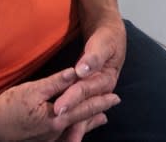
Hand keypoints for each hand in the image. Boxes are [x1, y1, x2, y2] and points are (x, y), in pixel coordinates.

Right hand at [0, 67, 118, 141]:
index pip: (84, 107)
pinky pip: (63, 132)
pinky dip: (74, 126)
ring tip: (101, 117)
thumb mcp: (33, 90)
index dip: (99, 100)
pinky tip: (73, 124)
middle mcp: (55, 131)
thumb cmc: (8, 107)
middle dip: (98, 112)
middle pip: (82, 120)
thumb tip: (76, 73)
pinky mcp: (39, 138)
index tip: (115, 94)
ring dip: (88, 121)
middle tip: (113, 104)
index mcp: (57, 119)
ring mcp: (47, 137)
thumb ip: (56, 82)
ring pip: (74, 127)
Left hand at [51, 18, 126, 140]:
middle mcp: (102, 90)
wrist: (111, 34)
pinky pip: (79, 106)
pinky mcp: (87, 91)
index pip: (84, 90)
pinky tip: (64, 129)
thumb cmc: (107, 38)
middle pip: (83, 106)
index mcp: (106, 80)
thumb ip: (93, 57)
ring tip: (63, 139)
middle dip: (70, 119)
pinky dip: (73, 116)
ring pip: (82, 110)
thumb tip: (84, 70)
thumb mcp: (103, 44)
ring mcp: (95, 92)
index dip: (71, 99)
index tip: (58, 108)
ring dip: (72, 124)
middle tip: (54, 126)